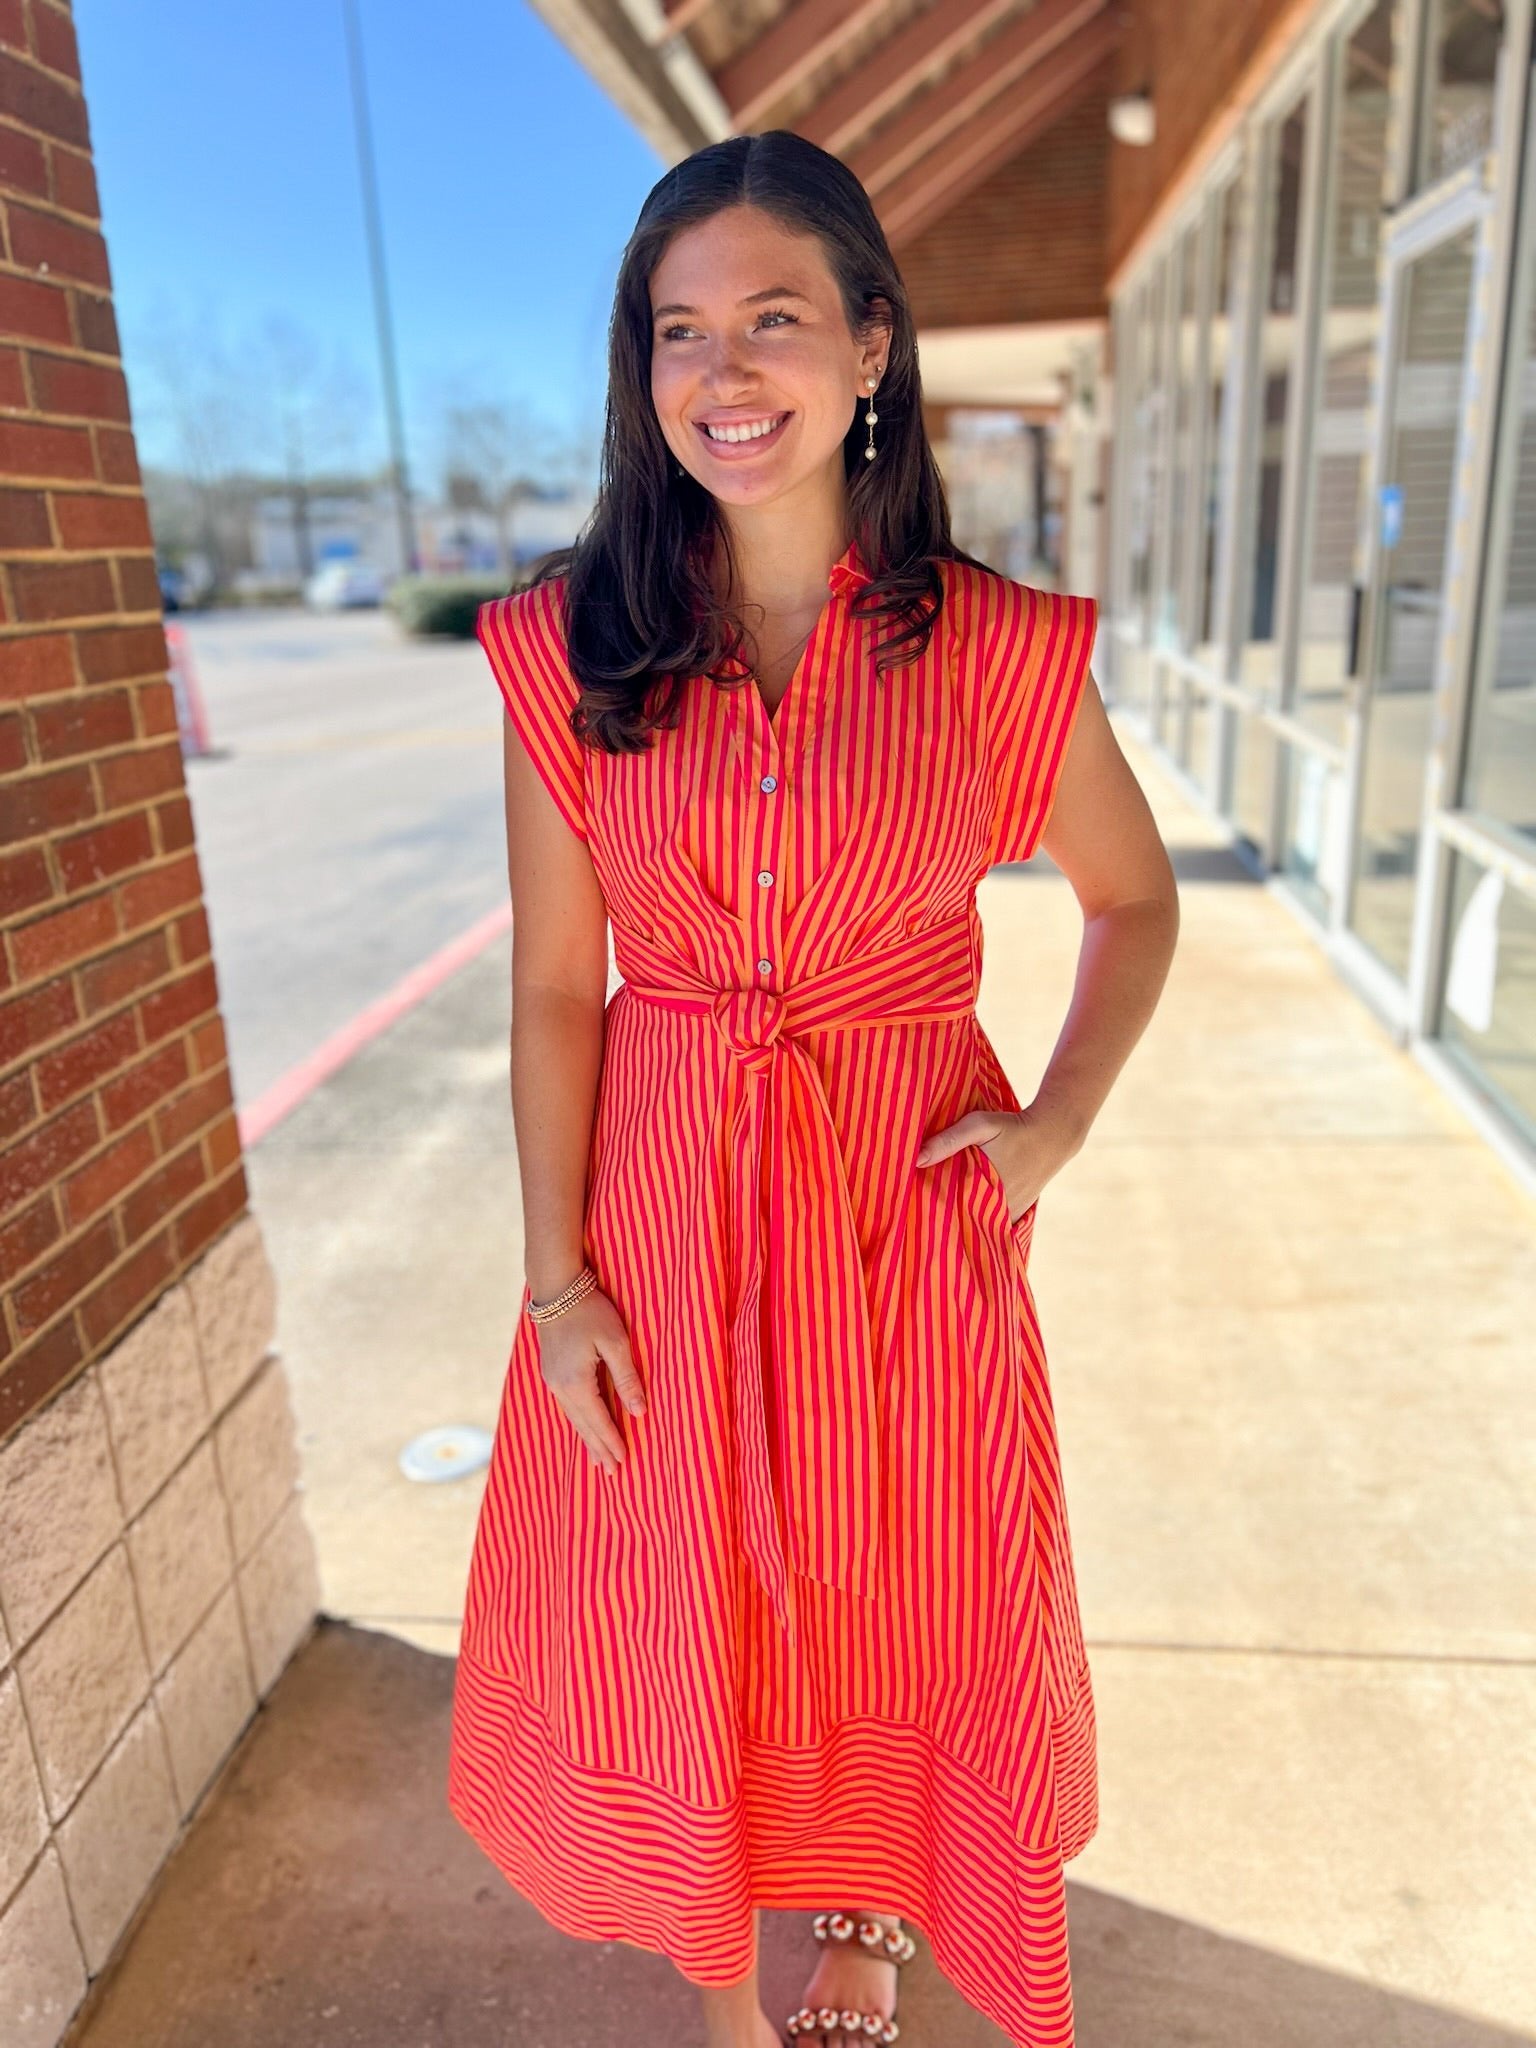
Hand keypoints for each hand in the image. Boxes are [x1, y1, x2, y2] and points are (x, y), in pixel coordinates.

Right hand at [531, 1287, 645, 1474]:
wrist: (555, 1289)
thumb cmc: (590, 1311)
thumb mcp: (615, 1342)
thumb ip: (627, 1378)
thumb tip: (639, 1412)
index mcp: (576, 1382)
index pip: (599, 1420)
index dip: (612, 1441)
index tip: (624, 1462)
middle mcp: (560, 1387)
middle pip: (583, 1425)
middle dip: (599, 1449)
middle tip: (612, 1473)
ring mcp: (552, 1380)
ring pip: (573, 1418)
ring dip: (587, 1439)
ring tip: (598, 1459)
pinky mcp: (551, 1372)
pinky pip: (567, 1406)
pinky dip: (579, 1422)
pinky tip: (584, 1427)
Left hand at [914, 1101, 1079, 1220]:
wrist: (1052, 1134)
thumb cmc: (1012, 1128)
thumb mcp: (980, 1126)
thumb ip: (949, 1140)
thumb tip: (916, 1159)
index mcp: (984, 1190)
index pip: (949, 1212)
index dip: (931, 1212)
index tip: (915, 1210)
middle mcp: (999, 1209)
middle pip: (963, 1221)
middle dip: (945, 1220)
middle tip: (924, 1216)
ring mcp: (1011, 1214)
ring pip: (979, 1225)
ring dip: (963, 1222)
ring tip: (940, 1218)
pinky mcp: (1019, 1213)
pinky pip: (995, 1225)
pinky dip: (982, 1222)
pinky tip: (968, 1212)